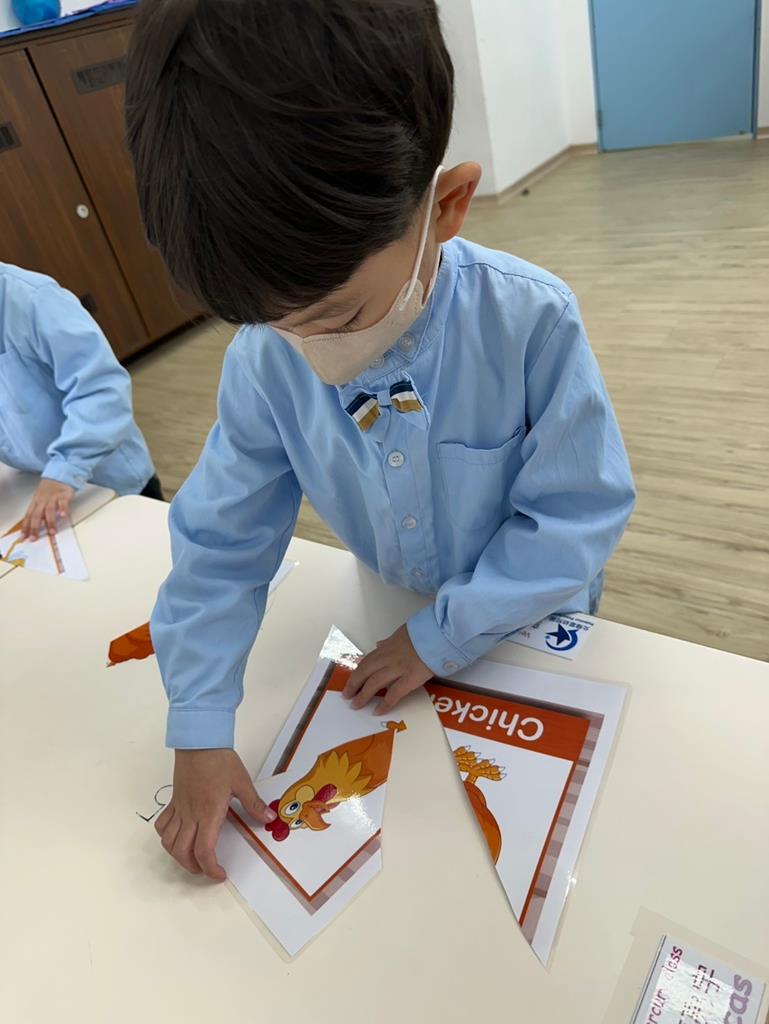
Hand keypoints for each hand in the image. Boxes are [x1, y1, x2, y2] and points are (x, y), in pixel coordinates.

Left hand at [21, 478, 73, 538]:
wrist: (59, 475)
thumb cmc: (49, 490)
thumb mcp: (41, 500)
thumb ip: (39, 513)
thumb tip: (36, 528)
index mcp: (36, 503)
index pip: (28, 516)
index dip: (26, 527)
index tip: (24, 537)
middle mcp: (43, 501)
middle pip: (36, 515)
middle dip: (35, 527)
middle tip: (35, 538)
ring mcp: (53, 497)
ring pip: (49, 510)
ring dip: (50, 522)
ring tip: (52, 532)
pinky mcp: (64, 495)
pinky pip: (63, 502)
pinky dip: (63, 509)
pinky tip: (63, 516)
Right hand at [155, 748, 275, 880]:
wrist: (199, 742)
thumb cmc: (220, 761)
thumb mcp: (242, 782)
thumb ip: (253, 803)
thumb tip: (269, 818)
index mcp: (209, 813)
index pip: (204, 851)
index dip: (210, 868)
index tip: (220, 874)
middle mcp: (191, 815)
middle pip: (182, 852)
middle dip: (194, 868)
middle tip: (207, 869)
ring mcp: (179, 809)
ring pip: (168, 842)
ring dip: (178, 856)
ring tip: (192, 857)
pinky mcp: (173, 801)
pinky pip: (162, 824)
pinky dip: (166, 837)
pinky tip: (177, 837)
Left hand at [343, 624, 432, 714]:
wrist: (439, 634)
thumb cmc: (424, 633)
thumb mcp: (402, 633)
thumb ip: (389, 642)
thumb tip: (379, 644)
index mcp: (387, 647)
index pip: (367, 661)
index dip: (357, 672)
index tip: (352, 680)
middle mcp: (388, 658)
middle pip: (365, 672)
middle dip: (354, 684)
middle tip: (347, 695)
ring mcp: (397, 669)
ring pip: (374, 683)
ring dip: (363, 695)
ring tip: (356, 705)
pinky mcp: (409, 679)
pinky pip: (393, 694)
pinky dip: (384, 704)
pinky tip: (377, 711)